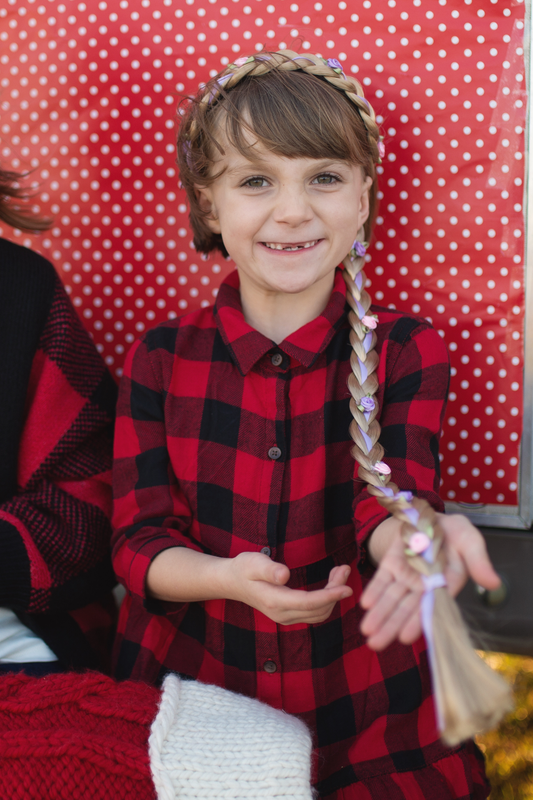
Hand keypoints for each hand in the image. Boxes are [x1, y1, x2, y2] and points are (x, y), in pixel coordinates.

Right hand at [225, 551, 352, 624]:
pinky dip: (327, 599)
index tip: (347, 588)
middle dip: (335, 591)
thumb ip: (269, 569)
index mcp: (275, 601)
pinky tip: (331, 582)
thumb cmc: (244, 568)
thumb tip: (284, 575)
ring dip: (333, 595)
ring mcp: (286, 617)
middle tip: (344, 568)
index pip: (308, 603)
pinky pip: (314, 612)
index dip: (330, 596)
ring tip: (340, 571)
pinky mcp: (290, 615)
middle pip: (318, 609)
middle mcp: (282, 615)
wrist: (233, 582)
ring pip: (319, 613)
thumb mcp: (253, 562)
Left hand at [359, 513, 499, 650]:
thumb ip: (478, 561)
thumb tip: (494, 583)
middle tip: (375, 644)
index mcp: (446, 584)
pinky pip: (382, 579)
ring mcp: (406, 575)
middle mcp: (424, 585)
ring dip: (379, 614)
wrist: (432, 517)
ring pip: (391, 597)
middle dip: (391, 625)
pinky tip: (365, 603)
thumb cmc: (455, 533)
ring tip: (367, 631)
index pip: (431, 607)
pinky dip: (374, 590)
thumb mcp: (469, 540)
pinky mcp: (392, 564)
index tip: (405, 637)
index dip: (417, 621)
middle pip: (406, 608)